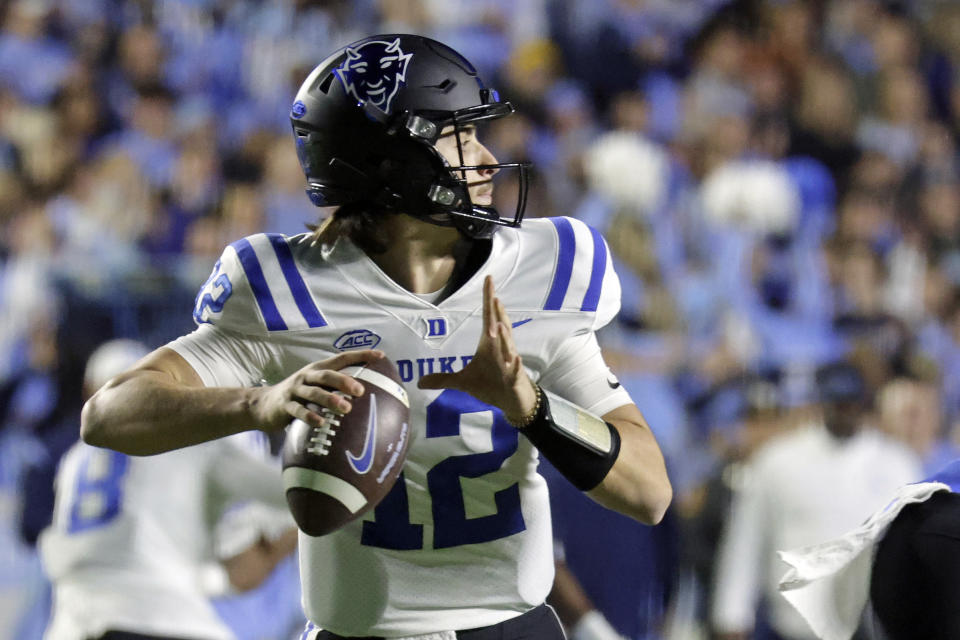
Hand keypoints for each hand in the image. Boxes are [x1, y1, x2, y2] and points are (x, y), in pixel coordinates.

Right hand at [248, 349, 383, 430]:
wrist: (263, 405)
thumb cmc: (299, 396)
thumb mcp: (316, 387)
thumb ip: (334, 387)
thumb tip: (368, 394)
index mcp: (318, 369)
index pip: (342, 358)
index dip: (361, 355)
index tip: (381, 356)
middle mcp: (307, 376)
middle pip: (327, 375)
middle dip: (344, 381)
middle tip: (361, 391)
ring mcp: (295, 390)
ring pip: (314, 393)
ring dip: (330, 400)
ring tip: (346, 409)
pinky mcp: (285, 405)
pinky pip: (298, 410)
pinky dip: (310, 416)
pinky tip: (321, 423)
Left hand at [418, 275, 536, 421]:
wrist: (512, 401)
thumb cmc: (491, 384)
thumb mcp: (464, 382)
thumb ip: (443, 379)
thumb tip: (420, 382)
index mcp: (490, 343)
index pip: (489, 317)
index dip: (488, 298)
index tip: (488, 279)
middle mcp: (501, 348)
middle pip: (500, 326)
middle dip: (497, 313)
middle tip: (493, 296)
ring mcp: (510, 363)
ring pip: (508, 346)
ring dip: (505, 337)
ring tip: (499, 325)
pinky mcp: (515, 378)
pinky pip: (515, 370)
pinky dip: (515, 364)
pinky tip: (514, 358)